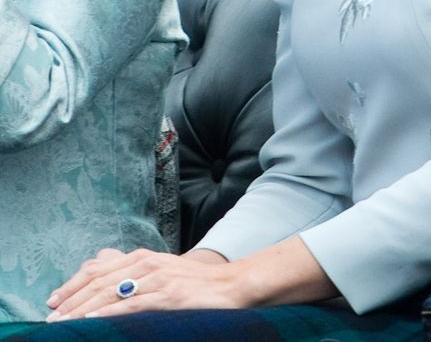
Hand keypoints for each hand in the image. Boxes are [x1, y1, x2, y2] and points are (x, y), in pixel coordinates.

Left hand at [46, 246, 232, 320]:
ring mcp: (156, 279)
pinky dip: (109, 315)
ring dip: (83, 310)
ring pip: (110, 293)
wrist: (230, 286)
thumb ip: (135, 273)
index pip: (98, 269)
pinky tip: (94, 323)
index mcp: (142, 257)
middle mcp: (145, 263)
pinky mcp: (167, 296)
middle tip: (51, 317)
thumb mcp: (161, 271)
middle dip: (71, 299)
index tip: (54, 301)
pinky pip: (131, 306)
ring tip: (63, 324)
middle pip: (99, 280)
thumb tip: (106, 274)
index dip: (73, 284)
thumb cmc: (195, 283)